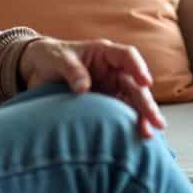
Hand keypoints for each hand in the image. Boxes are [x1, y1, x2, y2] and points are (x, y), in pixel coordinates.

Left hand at [18, 37, 166, 137]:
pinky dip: (126, 125)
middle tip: (155, 121)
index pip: (127, 56)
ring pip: (132, 103)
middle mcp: (113, 71)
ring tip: (147, 135)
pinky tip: (134, 138)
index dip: (138, 68)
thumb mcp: (59, 59)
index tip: (145, 82)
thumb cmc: (51, 57)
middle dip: (146, 103)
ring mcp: (111, 89)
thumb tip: (83, 88)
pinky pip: (119, 114)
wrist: (37, 69)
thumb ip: (72, 70)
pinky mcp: (105, 104)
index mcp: (105, 53)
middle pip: (134, 85)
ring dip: (141, 118)